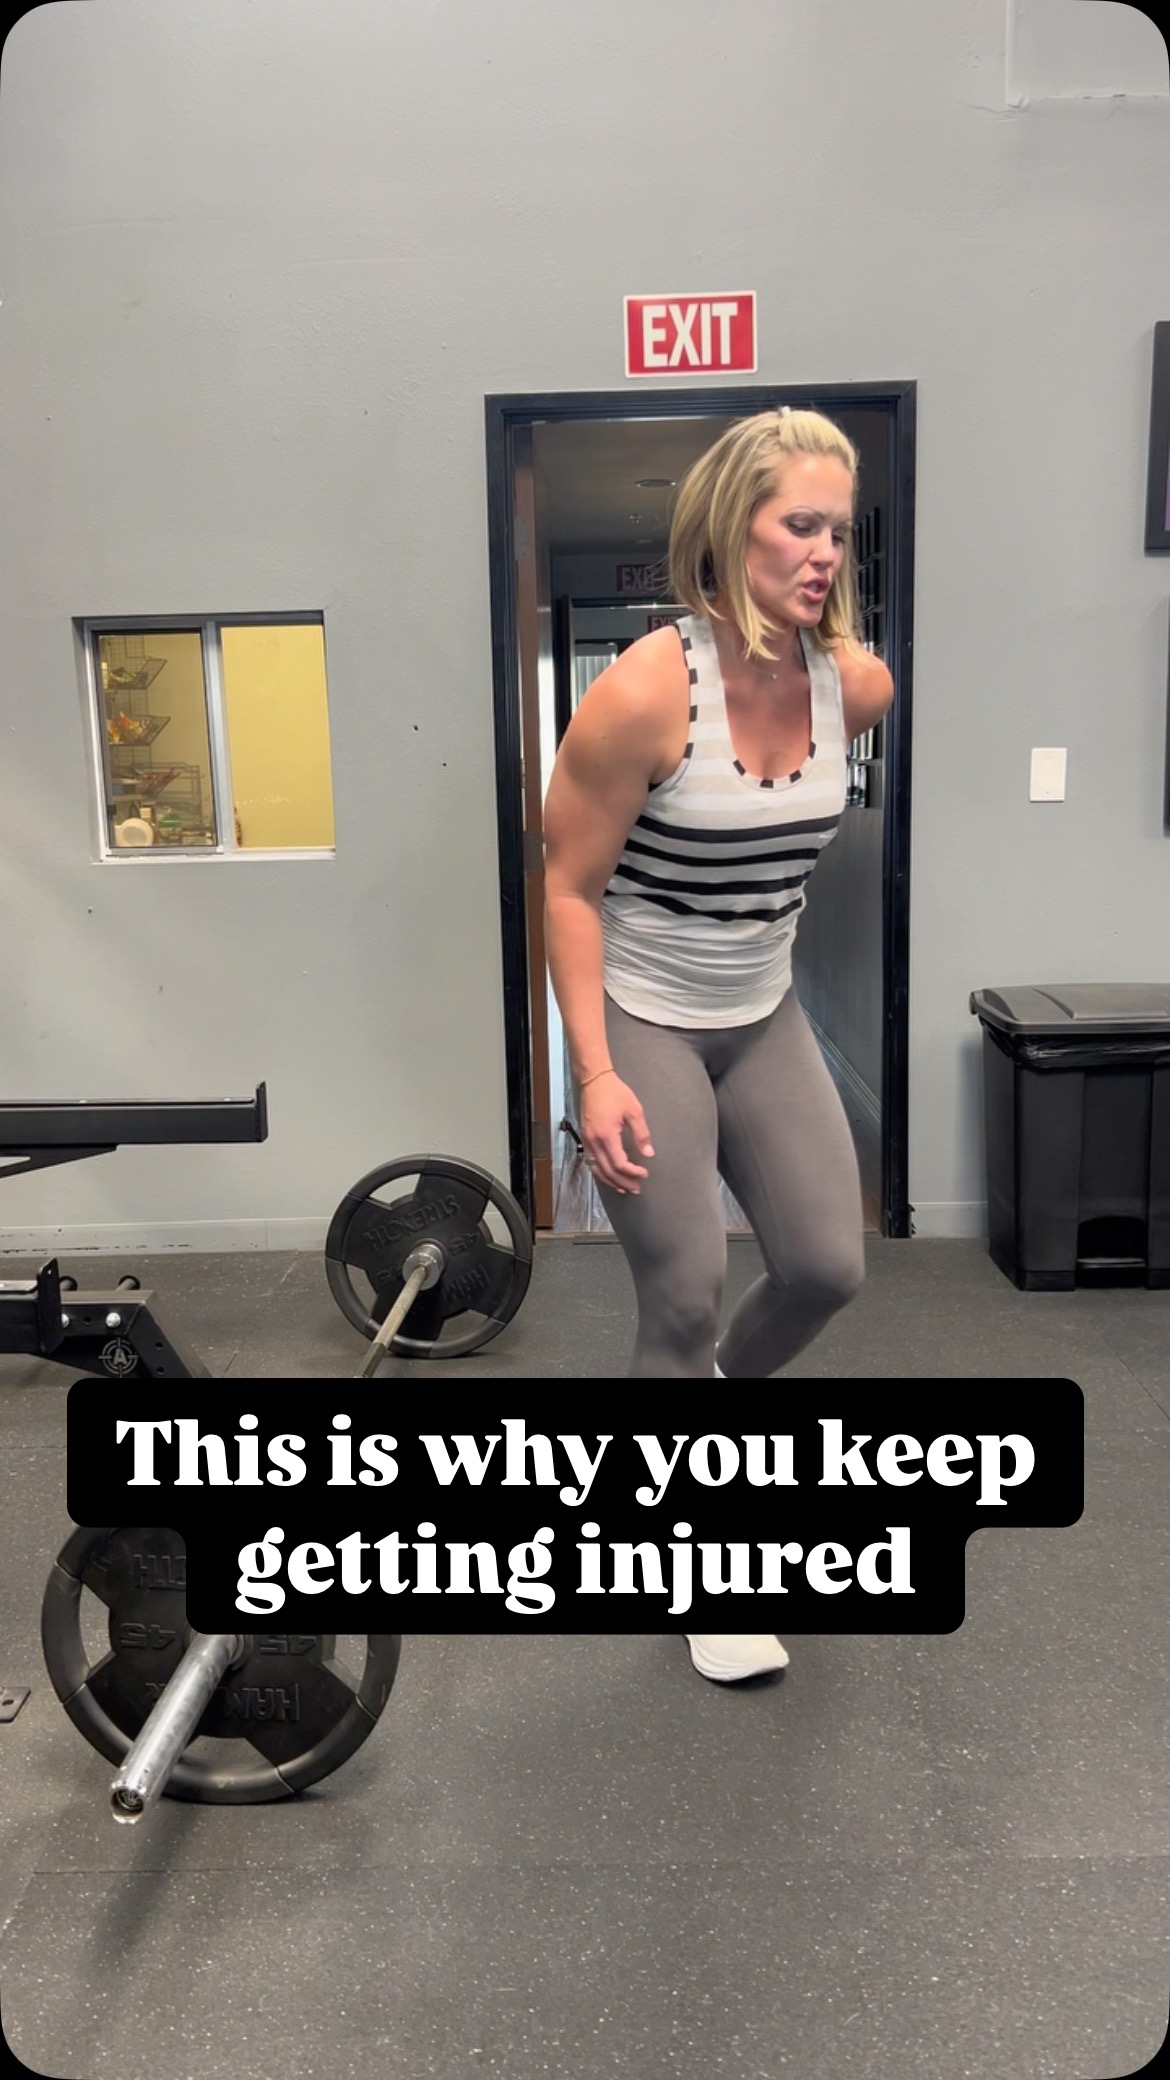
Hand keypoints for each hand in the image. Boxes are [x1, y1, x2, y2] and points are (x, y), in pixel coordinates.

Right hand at [580, 1072, 654, 1194]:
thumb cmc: (614, 1092)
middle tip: (636, 1188)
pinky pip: (591, 1161)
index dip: (632, 1172)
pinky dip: (601, 1172)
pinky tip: (609, 1175)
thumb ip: (642, 1134)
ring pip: (597, 1169)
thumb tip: (648, 1153)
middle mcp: (594, 1141)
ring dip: (611, 1181)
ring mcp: (587, 1140)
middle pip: (607, 1171)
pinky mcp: (585, 1138)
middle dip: (623, 1182)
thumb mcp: (634, 1111)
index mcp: (607, 1136)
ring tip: (623, 1188)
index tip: (643, 1173)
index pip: (619, 1163)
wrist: (595, 1081)